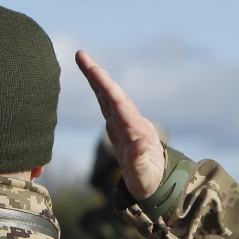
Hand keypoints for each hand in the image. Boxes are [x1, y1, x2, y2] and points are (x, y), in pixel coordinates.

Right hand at [75, 50, 165, 200]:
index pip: (120, 106)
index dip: (107, 88)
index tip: (96, 71)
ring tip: (82, 58)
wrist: (157, 182)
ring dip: (96, 78)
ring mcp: (124, 124)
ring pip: (108, 97)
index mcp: (136, 132)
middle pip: (112, 95)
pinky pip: (107, 104)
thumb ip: (140, 163)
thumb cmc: (149, 183)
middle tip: (81, 55)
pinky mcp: (119, 127)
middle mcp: (130, 123)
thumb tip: (139, 144)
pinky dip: (99, 89)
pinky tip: (92, 76)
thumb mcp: (145, 178)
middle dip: (97, 75)